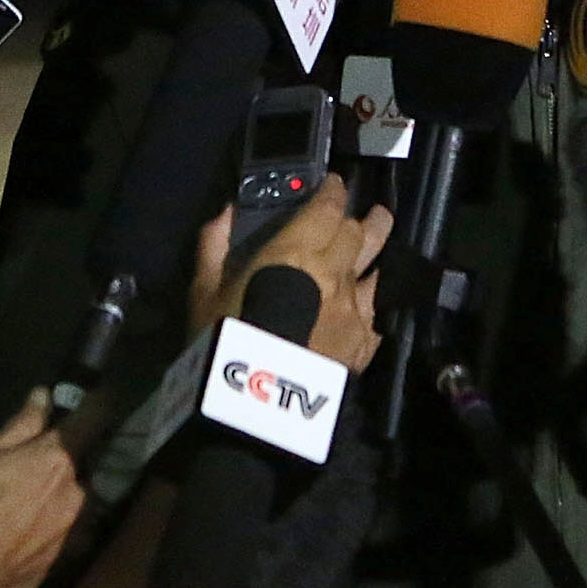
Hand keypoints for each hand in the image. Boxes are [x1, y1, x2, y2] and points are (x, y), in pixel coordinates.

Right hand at [0, 392, 87, 587]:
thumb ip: (20, 425)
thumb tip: (43, 396)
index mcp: (58, 454)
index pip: (91, 419)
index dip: (89, 409)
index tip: (84, 404)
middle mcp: (76, 483)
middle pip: (72, 460)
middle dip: (54, 459)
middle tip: (22, 466)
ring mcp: (75, 517)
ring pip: (66, 490)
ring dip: (50, 489)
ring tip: (17, 501)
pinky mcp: (68, 545)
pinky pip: (59, 518)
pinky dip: (45, 516)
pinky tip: (19, 526)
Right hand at [188, 176, 394, 371]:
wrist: (261, 403)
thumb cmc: (226, 340)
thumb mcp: (204, 292)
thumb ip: (214, 246)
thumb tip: (225, 213)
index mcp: (298, 250)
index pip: (327, 208)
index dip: (333, 192)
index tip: (334, 184)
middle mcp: (336, 273)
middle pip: (358, 234)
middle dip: (360, 217)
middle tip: (363, 209)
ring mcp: (356, 310)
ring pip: (377, 267)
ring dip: (380, 243)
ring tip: (382, 228)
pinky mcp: (365, 344)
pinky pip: (376, 313)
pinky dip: (374, 300)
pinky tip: (373, 300)